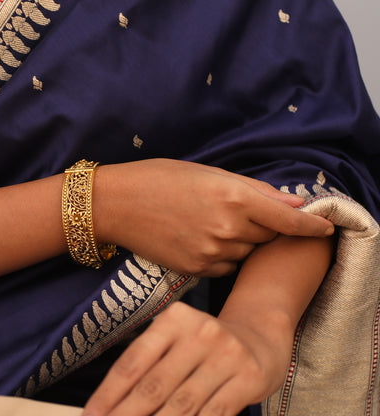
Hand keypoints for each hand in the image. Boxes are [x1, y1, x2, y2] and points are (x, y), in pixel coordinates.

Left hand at [82, 302, 290, 415]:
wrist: (259, 336)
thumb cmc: (207, 342)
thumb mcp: (178, 339)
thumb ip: (151, 365)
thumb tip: (116, 403)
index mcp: (175, 318)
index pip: (134, 360)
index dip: (109, 393)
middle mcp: (200, 332)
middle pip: (154, 385)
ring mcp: (227, 354)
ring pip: (182, 405)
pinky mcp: (248, 378)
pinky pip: (213, 415)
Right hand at [94, 159, 332, 276]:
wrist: (118, 204)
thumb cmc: (161, 178)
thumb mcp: (208, 173)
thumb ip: (254, 190)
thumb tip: (291, 202)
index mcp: (233, 197)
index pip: (287, 218)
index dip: (310, 225)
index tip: (325, 228)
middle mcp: (227, 228)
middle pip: (268, 236)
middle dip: (266, 226)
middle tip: (243, 212)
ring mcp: (211, 252)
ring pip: (247, 253)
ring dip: (243, 241)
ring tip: (215, 223)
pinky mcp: (196, 270)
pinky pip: (227, 266)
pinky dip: (226, 254)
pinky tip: (204, 239)